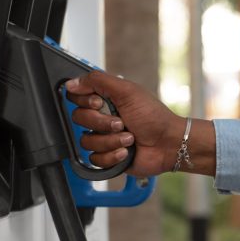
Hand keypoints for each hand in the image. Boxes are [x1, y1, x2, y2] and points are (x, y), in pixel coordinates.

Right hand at [65, 71, 215, 176]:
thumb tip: (71, 83)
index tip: (99, 103)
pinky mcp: (107, 156)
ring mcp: (103, 138)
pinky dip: (112, 155)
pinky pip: (95, 159)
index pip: (75, 98)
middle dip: (102, 123)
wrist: (168, 144)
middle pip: (79, 119)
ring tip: (129, 139)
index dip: (85, 102)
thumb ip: (97, 81)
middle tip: (121, 123)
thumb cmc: (154, 117)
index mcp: (104, 99)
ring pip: (86, 141)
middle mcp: (101, 118)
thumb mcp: (127, 91)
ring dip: (110, 140)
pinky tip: (126, 152)